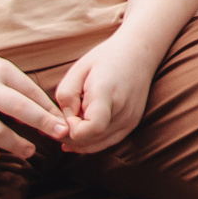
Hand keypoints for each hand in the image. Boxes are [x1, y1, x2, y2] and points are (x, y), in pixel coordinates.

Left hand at [55, 31, 160, 153]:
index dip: (73, 129)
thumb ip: (65, 97)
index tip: (68, 114)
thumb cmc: (106, 58)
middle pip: (91, 140)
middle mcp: (123, 110)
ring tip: (69, 125)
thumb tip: (64, 123)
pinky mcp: (132, 123)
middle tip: (58, 123)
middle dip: (70, 136)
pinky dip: (92, 141)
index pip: (92, 127)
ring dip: (79, 141)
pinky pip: (107, 142)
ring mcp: (130, 119)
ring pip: (98, 145)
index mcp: (107, 92)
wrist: (139, 53)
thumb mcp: (78, 70)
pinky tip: (81, 131)